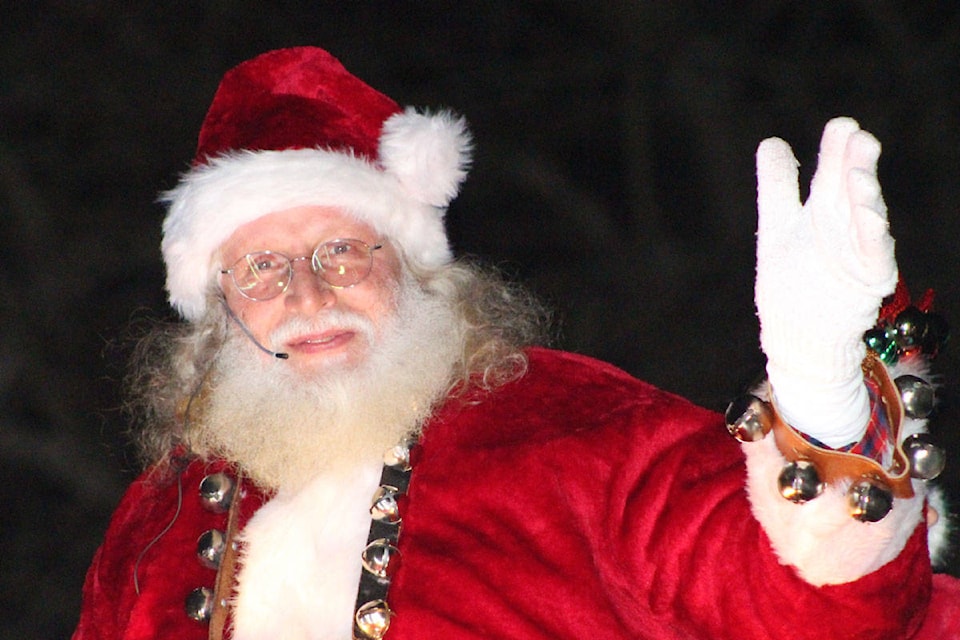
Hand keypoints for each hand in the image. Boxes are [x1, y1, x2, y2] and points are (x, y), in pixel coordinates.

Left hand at [755, 117, 897, 446]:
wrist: (800, 337)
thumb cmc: (792, 282)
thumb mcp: (777, 228)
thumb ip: (778, 186)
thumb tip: (772, 141)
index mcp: (822, 212)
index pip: (831, 175)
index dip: (837, 151)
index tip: (842, 125)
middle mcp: (844, 228)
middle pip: (852, 191)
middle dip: (856, 164)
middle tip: (858, 136)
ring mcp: (857, 255)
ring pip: (866, 220)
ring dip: (865, 198)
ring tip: (858, 176)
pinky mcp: (867, 283)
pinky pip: (874, 259)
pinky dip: (873, 240)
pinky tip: (872, 220)